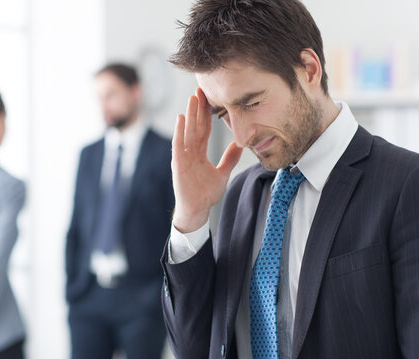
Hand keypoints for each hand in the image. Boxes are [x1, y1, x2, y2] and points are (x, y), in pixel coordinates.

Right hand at [171, 87, 242, 232]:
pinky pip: (178, 144)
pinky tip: (181, 118)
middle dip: (197, 108)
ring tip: (192, 98)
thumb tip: (240, 145)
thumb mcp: (223, 173)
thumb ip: (230, 159)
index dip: (206, 114)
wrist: (197, 210)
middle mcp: (190, 151)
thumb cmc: (206, 193)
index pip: (204, 128)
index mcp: (199, 152)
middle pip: (195, 125)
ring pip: (187, 131)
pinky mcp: (178, 164)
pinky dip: (179, 131)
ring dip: (189, 114)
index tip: (209, 97)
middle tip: (200, 89)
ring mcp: (183, 157)